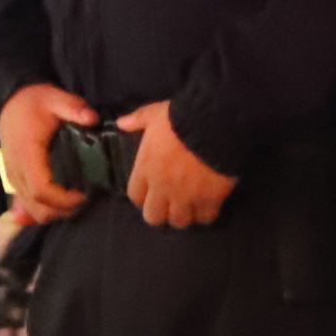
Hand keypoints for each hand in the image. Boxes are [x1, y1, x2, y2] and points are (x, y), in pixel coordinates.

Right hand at [0, 81, 98, 225]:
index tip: (83, 195)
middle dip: (62, 211)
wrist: (10, 102)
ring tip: (74, 202)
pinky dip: (38, 212)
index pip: (41, 188)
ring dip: (53, 212)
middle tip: (84, 201)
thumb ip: (73, 108)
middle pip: (36, 205)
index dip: (62, 199)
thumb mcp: (54, 98)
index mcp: (27, 153)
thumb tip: (92, 118)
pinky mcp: (15, 179)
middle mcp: (17, 170)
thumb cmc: (33, 102)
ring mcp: (13, 177)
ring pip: (30, 209)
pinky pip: (23, 205)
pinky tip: (54, 211)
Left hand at [120, 99, 234, 229]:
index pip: (135, 196)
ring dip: (183, 214)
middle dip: (160, 213)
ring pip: (179, 221)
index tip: (149, 192)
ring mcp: (186, 197)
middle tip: (169, 203)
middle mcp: (162, 188)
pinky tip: (209, 204)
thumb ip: (138, 120)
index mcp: (146, 169)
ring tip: (189, 205)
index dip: (141, 197)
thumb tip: (121, 123)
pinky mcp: (209, 200)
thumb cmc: (180, 120)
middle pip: (153, 217)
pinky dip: (206, 213)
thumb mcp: (155, 113)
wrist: (214, 127)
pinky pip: (205, 217)